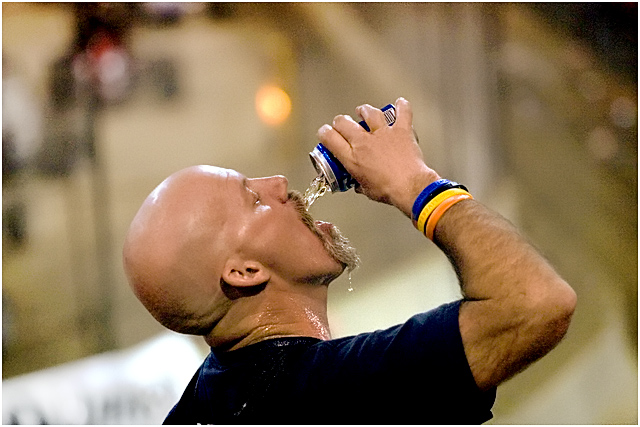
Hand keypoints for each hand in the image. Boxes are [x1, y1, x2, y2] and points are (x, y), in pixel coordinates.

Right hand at [317, 97, 439, 216]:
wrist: (410, 187)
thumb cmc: (389, 190)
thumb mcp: (366, 190)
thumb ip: (360, 184)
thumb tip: (359, 184)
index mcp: (353, 158)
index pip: (330, 138)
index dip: (324, 133)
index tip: (325, 133)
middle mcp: (364, 142)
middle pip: (344, 122)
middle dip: (340, 121)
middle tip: (341, 123)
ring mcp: (382, 134)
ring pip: (369, 113)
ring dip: (364, 110)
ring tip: (362, 110)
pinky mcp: (400, 131)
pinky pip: (402, 113)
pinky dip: (401, 107)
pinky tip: (400, 103)